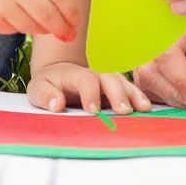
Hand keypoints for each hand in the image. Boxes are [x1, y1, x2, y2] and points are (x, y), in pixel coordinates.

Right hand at [0, 0, 81, 40]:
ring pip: (33, 27)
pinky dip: (19, 27)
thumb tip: (68, 15)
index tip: (76, 22)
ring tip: (42, 24)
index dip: (72, 13)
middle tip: (68, 35)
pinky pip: (14, 30)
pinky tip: (14, 15)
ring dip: (42, 29)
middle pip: (50, 16)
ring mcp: (0, 3)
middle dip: (62, 29)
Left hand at [27, 60, 153, 113]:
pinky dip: (139, 97)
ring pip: (123, 82)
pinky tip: (147, 108)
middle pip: (110, 78)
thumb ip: (44, 95)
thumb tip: (56, 104)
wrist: (58, 76)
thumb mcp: (38, 88)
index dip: (90, 93)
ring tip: (143, 108)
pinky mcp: (116, 88)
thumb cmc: (49, 85)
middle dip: (117, 94)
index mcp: (74, 73)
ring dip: (133, 94)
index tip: (92, 110)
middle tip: (123, 111)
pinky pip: (130, 90)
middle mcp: (94, 73)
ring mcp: (107, 80)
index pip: (86, 79)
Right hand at [134, 9, 185, 108]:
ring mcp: (144, 56)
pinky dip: (170, 103)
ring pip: (148, 86)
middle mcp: (150, 37)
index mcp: (171, 22)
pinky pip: (149, 93)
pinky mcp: (146, 74)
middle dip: (181, 95)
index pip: (166, 56)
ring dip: (177, 101)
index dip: (185, 82)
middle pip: (151, 75)